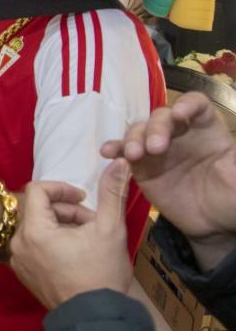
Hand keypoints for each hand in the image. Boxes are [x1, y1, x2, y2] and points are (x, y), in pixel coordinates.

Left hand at [10, 161, 133, 309]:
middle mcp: (18, 244)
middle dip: (66, 210)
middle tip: (92, 222)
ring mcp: (18, 261)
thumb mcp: (111, 229)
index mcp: (33, 230)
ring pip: (36, 227)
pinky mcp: (24, 274)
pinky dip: (52, 241)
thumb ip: (112, 193)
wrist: (96, 319)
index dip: (61, 189)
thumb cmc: (102, 273)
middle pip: (37, 209)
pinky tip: (76, 252)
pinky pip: (33, 246)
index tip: (83, 197)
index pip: (37, 190)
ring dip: (61, 225)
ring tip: (87, 238)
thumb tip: (119, 162)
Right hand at [101, 92, 235, 270]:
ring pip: (140, 130)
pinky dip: (114, 149)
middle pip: (162, 116)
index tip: (180, 114)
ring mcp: (157, 149)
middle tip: (155, 148)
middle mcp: (179, 134)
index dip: (187, 104)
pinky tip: (107, 152)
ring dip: (133, 138)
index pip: (196, 105)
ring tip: (134, 155)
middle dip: (156, 127)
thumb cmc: (231, 199)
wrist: (213, 226)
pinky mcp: (141, 167)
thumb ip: (235, 160)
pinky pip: (123, 152)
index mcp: (206, 130)